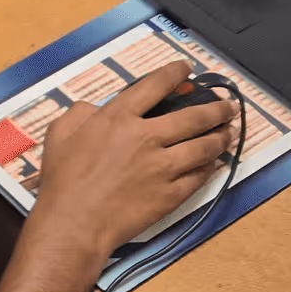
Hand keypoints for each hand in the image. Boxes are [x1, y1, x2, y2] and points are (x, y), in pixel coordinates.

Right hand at [33, 61, 237, 254]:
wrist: (75, 223)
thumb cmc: (63, 180)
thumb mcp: (59, 134)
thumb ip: (79, 113)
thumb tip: (95, 108)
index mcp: (119, 118)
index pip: (154, 86)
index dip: (174, 73)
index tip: (187, 68)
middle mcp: (146, 137)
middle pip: (192, 117)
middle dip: (215, 108)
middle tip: (228, 105)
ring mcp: (162, 167)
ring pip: (203, 147)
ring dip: (221, 137)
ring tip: (230, 131)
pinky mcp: (170, 195)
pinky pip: (198, 177)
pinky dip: (210, 168)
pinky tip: (215, 163)